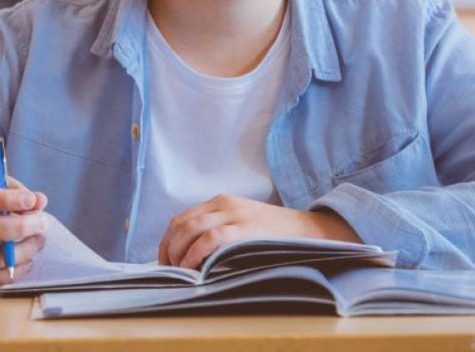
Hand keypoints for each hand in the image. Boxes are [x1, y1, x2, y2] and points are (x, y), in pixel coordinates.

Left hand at [158, 195, 360, 268]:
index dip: (167, 241)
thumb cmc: (273, 235)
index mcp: (220, 202)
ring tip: (178, 272)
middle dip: (168, 248)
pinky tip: (192, 268)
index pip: (182, 219)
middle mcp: (223, 204)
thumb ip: (218, 232)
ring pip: (191, 229)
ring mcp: (235, 214)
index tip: (165, 262)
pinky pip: (212, 238)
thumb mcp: (241, 224)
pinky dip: (196, 253)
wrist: (309, 231)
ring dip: (178, 252)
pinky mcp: (246, 228)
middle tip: (168, 271)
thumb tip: (189, 257)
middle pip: (181, 223)